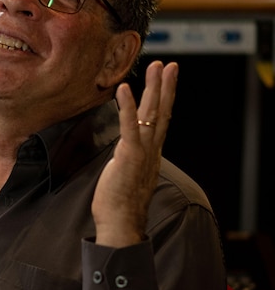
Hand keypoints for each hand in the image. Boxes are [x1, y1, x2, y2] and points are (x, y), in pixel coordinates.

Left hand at [92, 60, 178, 246]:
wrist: (121, 224)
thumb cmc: (119, 202)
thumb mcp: (127, 174)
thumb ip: (130, 159)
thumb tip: (125, 151)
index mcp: (151, 153)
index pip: (161, 120)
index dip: (165, 99)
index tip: (168, 79)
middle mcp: (151, 150)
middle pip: (162, 112)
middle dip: (165, 87)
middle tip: (170, 65)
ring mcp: (142, 152)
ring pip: (151, 114)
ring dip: (153, 89)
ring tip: (156, 67)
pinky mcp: (129, 156)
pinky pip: (129, 127)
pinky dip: (128, 107)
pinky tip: (124, 88)